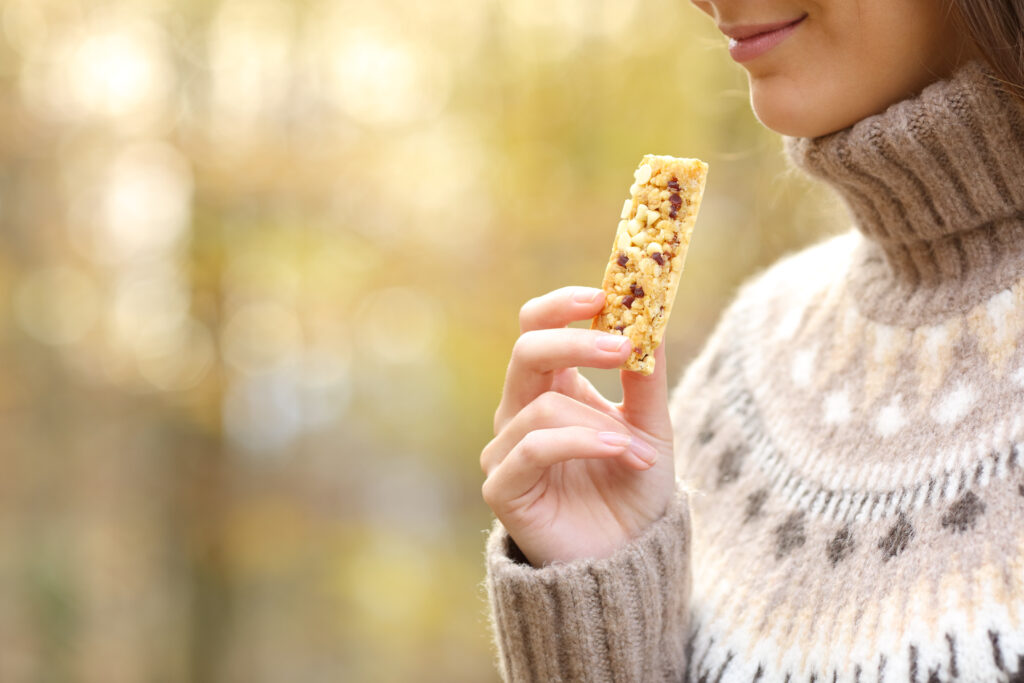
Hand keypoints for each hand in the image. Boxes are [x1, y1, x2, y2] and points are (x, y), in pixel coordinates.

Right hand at [481, 286, 675, 566]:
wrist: (627, 560)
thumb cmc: (632, 490)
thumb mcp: (650, 428)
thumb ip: (645, 380)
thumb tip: (651, 320)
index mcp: (551, 387)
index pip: (536, 326)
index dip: (562, 305)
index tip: (604, 293)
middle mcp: (520, 411)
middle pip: (526, 350)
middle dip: (576, 342)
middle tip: (623, 347)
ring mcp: (506, 448)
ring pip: (542, 405)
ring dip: (601, 423)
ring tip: (639, 449)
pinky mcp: (502, 487)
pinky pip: (535, 447)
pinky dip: (581, 443)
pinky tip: (621, 452)